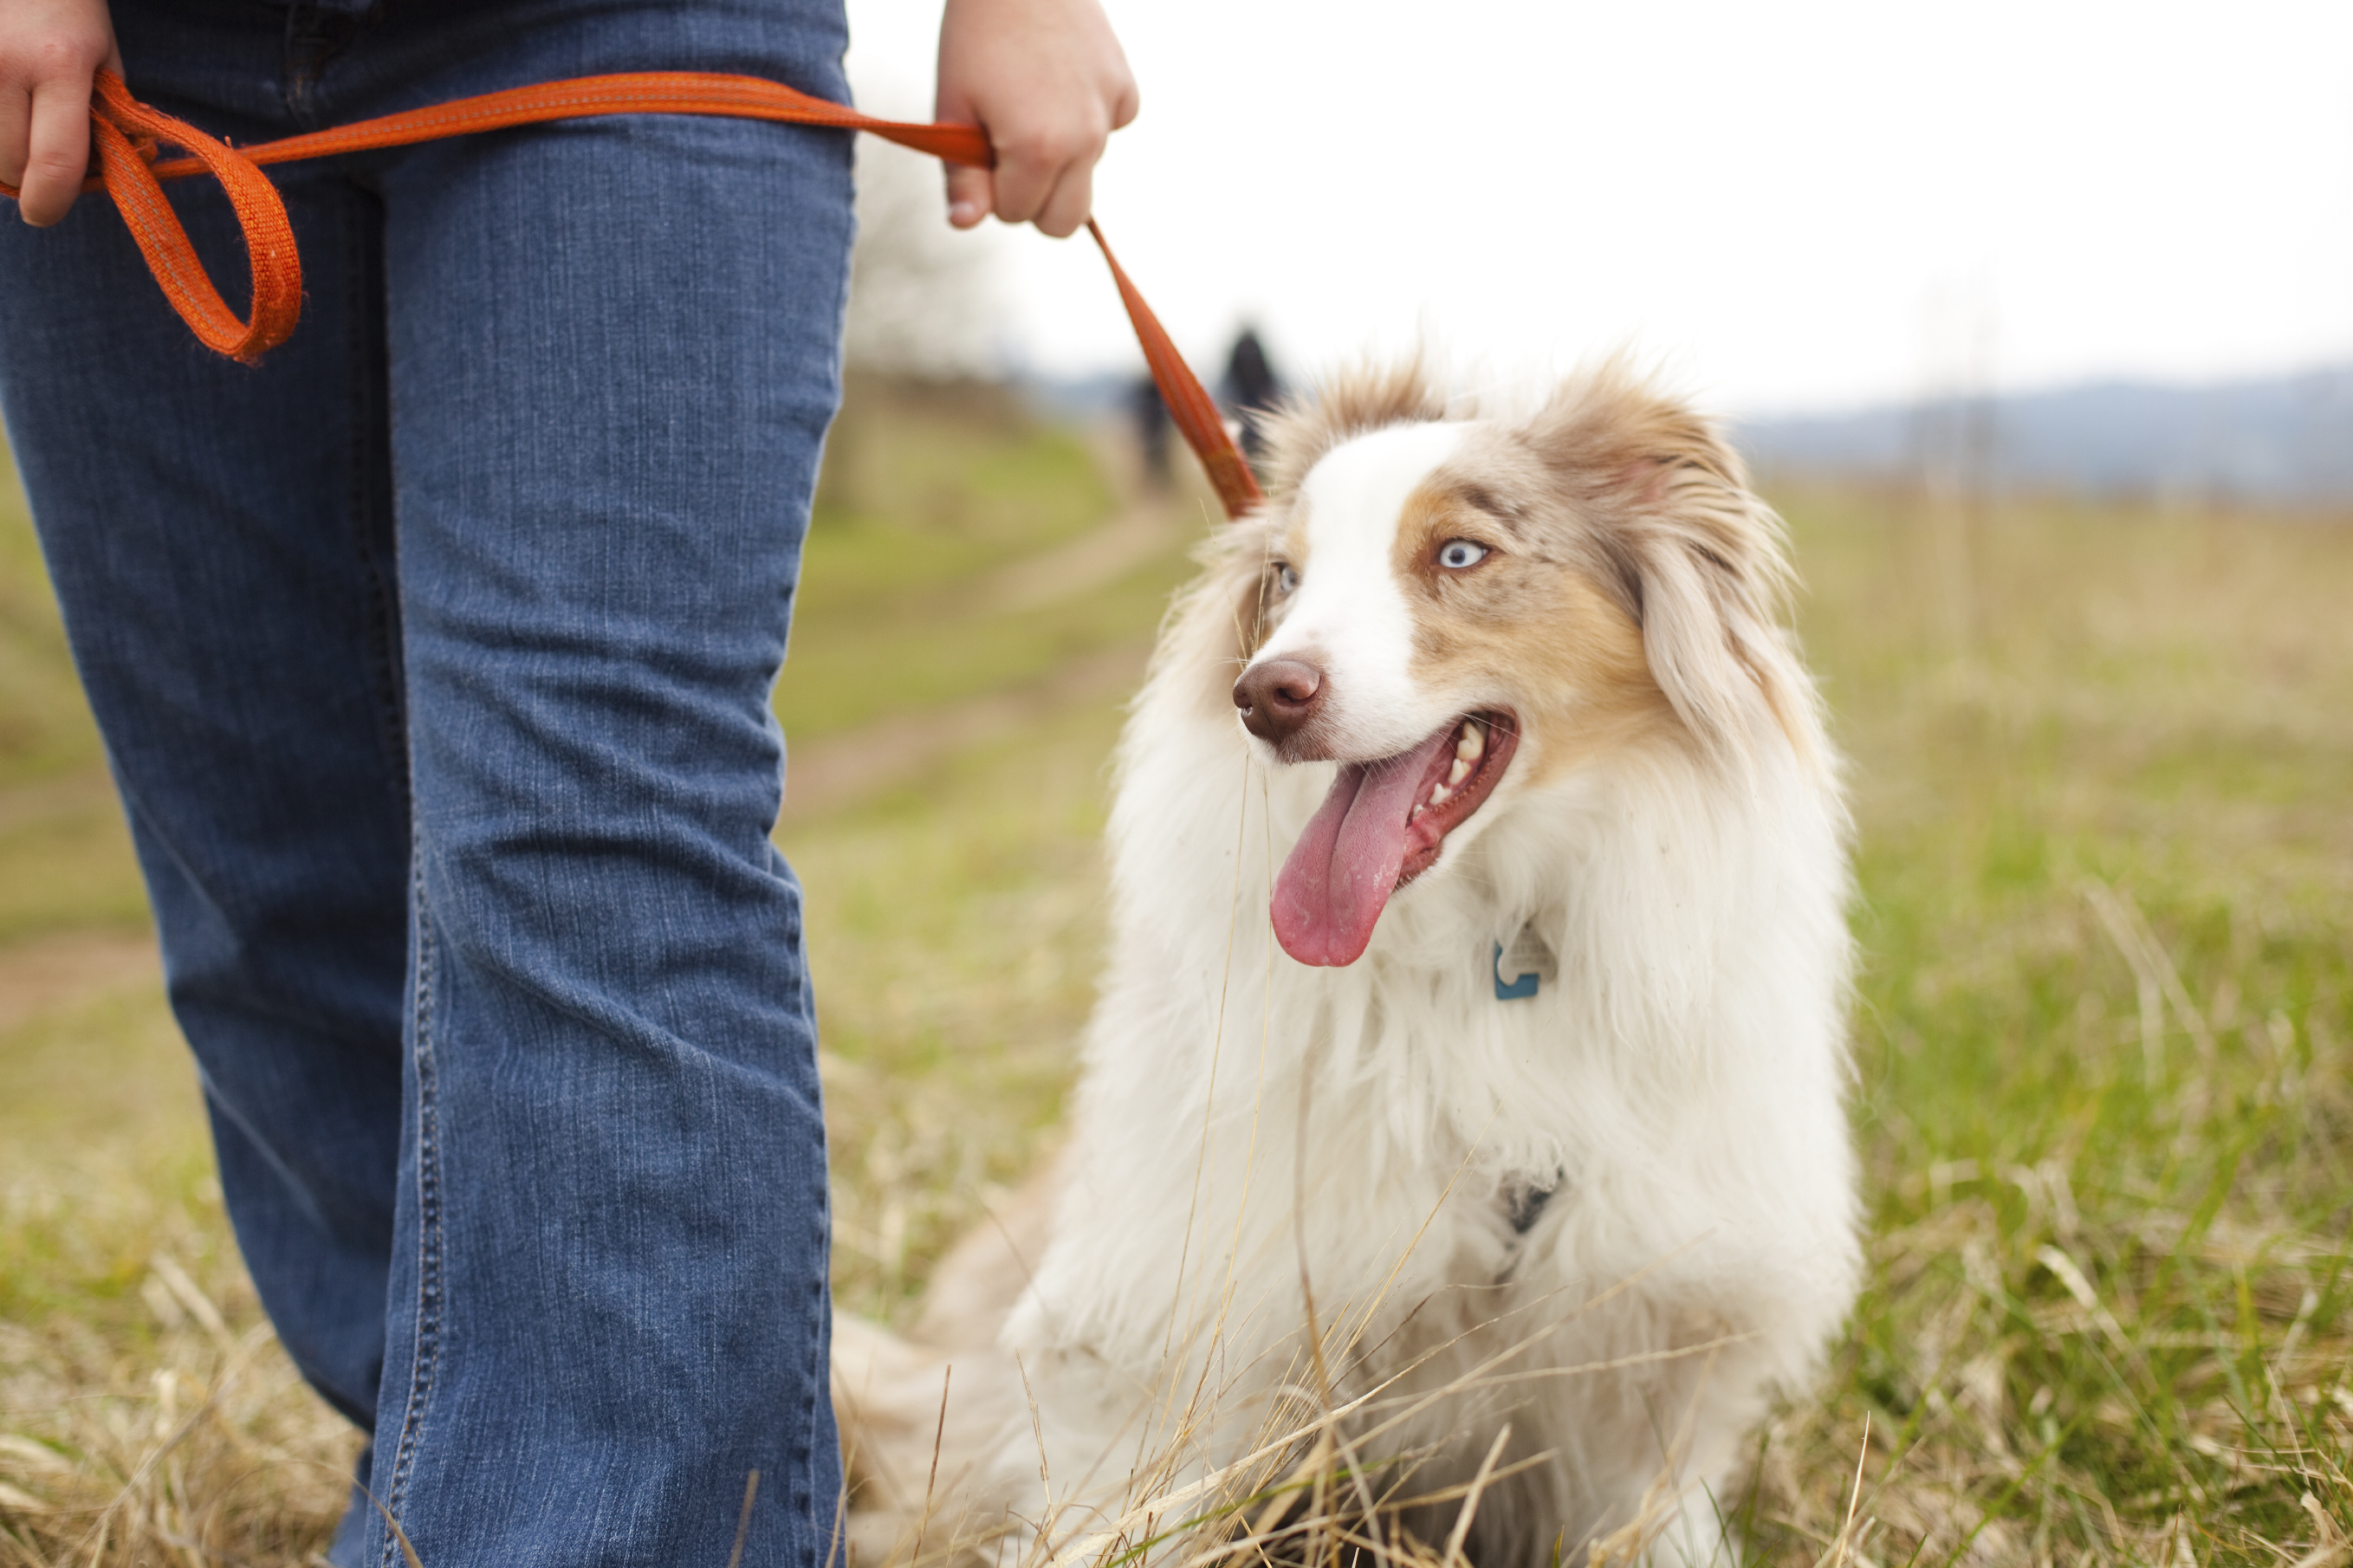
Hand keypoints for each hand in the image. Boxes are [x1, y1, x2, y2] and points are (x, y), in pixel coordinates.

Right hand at [0, 0, 119, 224]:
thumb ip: (105, 120)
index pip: (55, 162)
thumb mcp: (102, 58)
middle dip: (26, 175)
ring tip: (18, 121)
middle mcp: (4, 63)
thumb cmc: (67, 9)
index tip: (47, 212)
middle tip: (39, 155)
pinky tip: (1, 110)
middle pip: (9, 163)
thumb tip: (98, 178)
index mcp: (59, 64)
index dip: (51, 202)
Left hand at [934, 0, 1135, 238]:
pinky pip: (1108, 131)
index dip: (992, 190)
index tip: (980, 154)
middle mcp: (1085, 141)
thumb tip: (965, 224)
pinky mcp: (1126, 91)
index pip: (1017, 215)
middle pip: (1065, 221)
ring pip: (1085, 174)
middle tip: (1007, 155)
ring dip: (1059, 158)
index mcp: (1038, 151)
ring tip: (1030, 102)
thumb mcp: (954, 105)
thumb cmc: (978, 33)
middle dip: (1034, 201)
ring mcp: (1110, 116)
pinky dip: (1087, 122)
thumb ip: (962, 173)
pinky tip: (1061, 84)